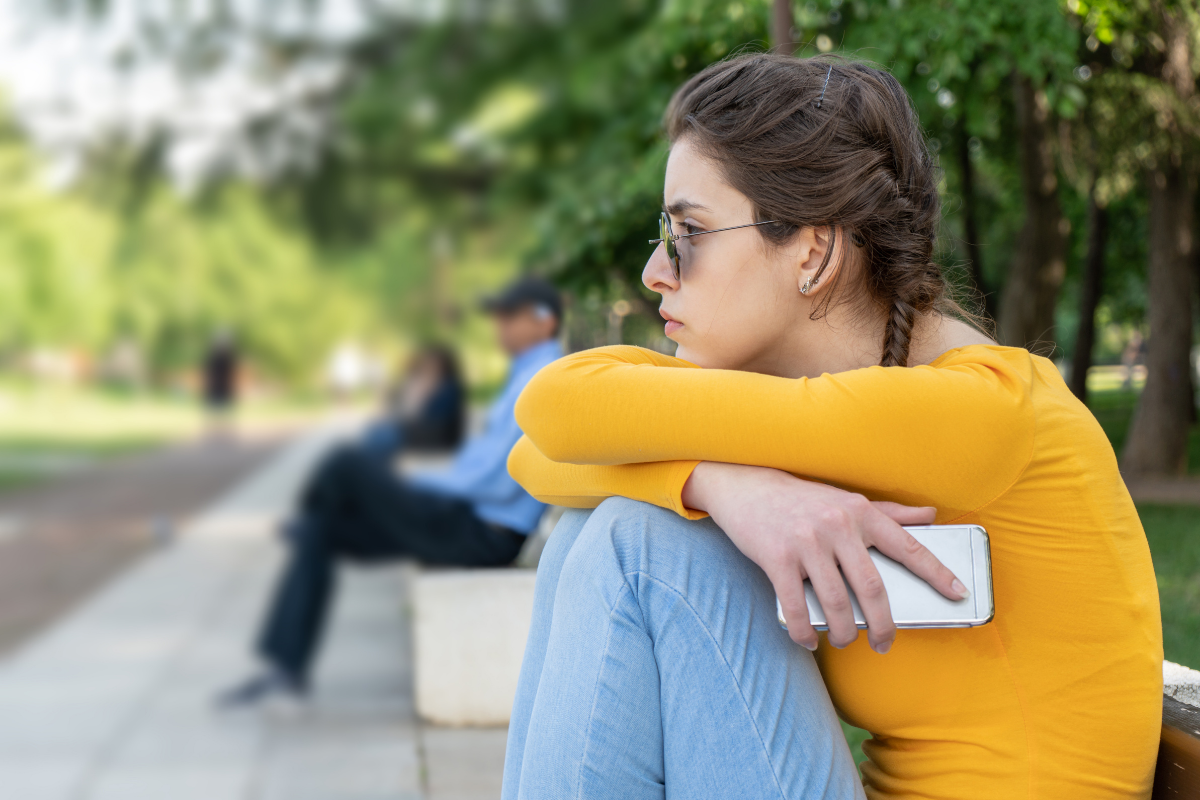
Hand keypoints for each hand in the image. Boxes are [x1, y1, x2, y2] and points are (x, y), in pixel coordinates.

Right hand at [681, 461, 967, 653]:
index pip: (908, 547)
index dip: (937, 573)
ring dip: (845, 633)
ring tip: (846, 641)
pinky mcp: (777, 559)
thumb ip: (889, 512)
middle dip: (884, 625)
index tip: (958, 594)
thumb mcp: (846, 499)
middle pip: (873, 589)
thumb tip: (931, 517)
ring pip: (837, 604)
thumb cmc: (800, 499)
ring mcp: (806, 544)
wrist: (745, 487)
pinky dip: (805, 633)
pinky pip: (796, 609)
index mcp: (860, 512)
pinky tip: (810, 642)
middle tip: (885, 644)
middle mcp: (837, 526)